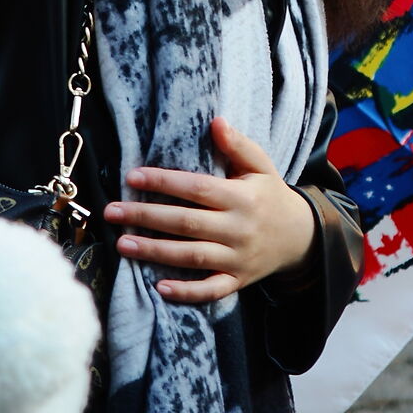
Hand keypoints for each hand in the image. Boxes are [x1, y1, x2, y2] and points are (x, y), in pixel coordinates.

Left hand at [104, 117, 317, 305]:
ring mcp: (237, 258)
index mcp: (241, 198)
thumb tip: (216, 121)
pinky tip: (159, 287)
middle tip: (112, 212)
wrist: (301, 237)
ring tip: (122, 244)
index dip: (163, 182)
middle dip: (146, 217)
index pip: (196, 188)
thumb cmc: (271, 196)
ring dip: (155, 252)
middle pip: (186, 223)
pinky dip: (186, 291)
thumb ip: (238, 145)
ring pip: (191, 256)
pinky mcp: (237, 281)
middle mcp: (238, 229)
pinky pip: (210, 289)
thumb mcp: (261, 166)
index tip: (132, 177)